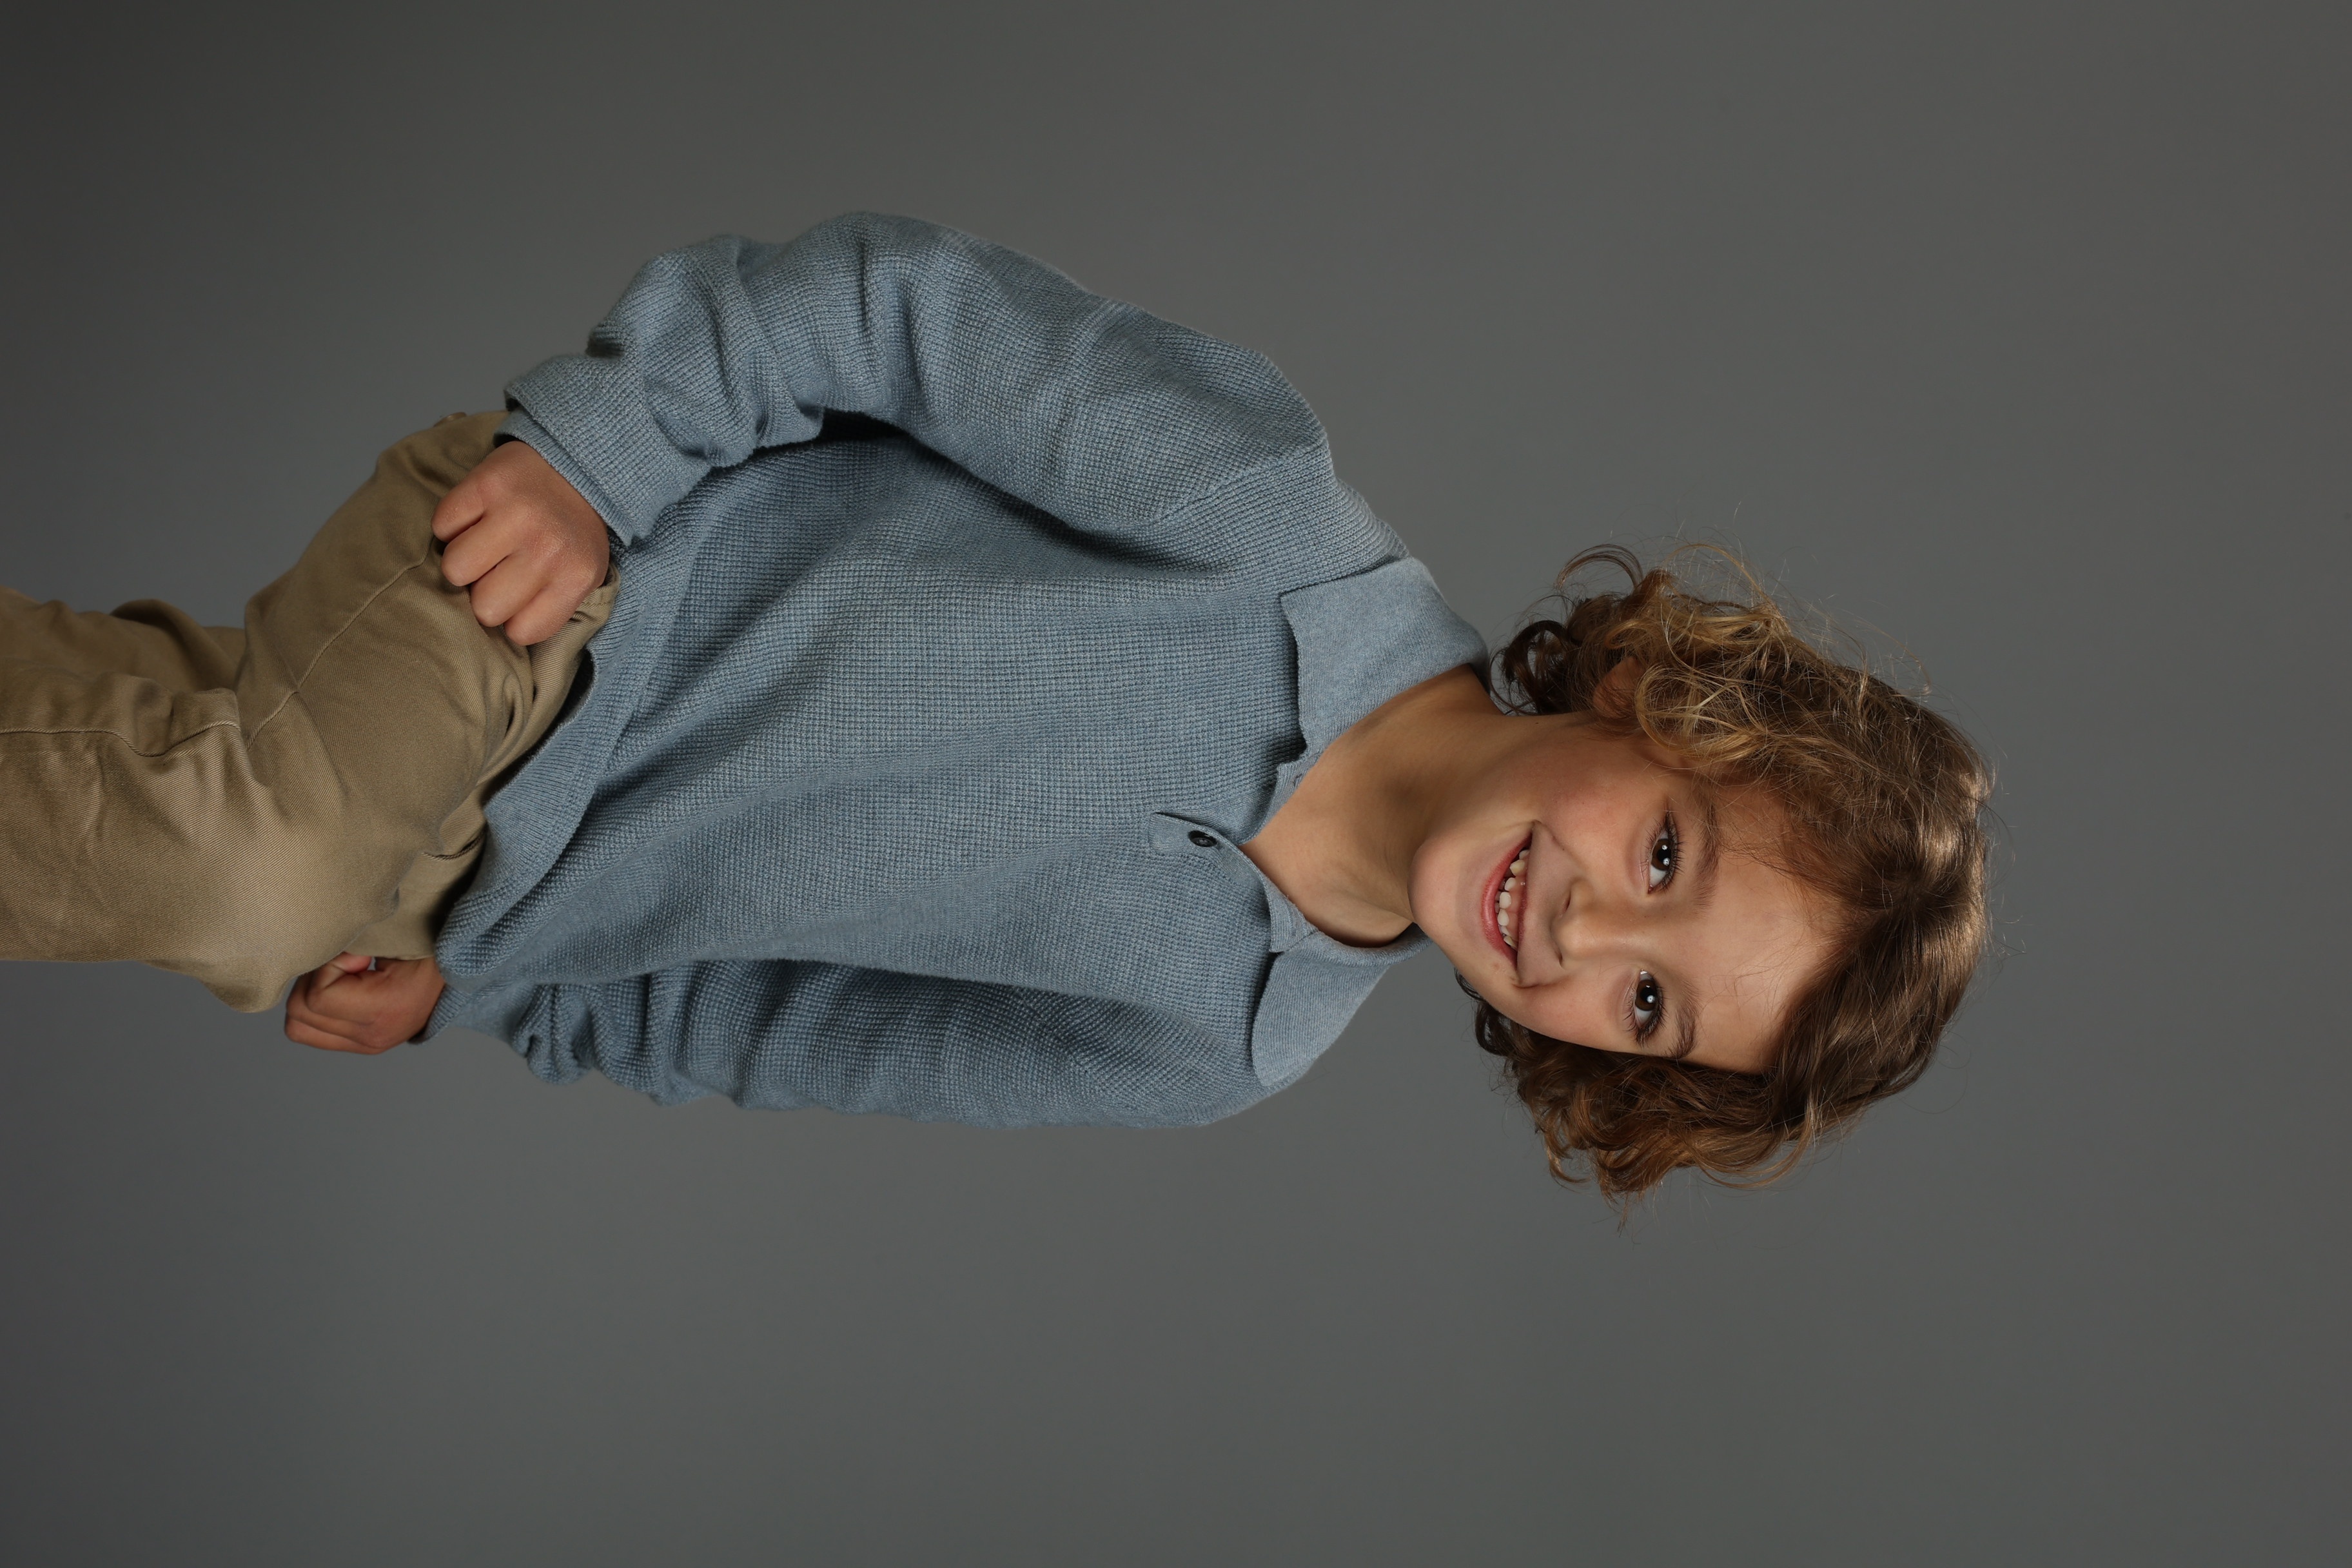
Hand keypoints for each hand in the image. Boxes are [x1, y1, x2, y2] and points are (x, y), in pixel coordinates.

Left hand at [284, 952, 447, 1054]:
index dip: (327, 968)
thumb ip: (354, 944)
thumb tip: (321, 949)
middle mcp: (372, 1036)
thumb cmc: (428, 948)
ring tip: (342, 979)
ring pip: (298, 1027)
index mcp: (383, 1012)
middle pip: (299, 1015)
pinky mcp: (361, 1045)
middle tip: (344, 965)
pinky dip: (316, 1010)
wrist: (459, 973)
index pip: (318, 998)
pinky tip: (341, 993)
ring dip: (311, 996)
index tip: (356, 955)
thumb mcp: (394, 939)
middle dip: (313, 981)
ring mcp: (366, 1045)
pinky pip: (312, 1032)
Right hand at [432, 441, 611, 646]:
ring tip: (484, 545)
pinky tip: (476, 518)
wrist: (576, 464)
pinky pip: (442, 526)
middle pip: (484, 607)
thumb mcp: (581, 574)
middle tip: (497, 570)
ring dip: (463, 560)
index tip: (516, 599)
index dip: (511, 618)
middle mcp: (547, 548)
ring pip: (455, 569)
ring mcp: (516, 514)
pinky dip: (452, 525)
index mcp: (574, 577)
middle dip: (483, 592)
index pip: (521, 632)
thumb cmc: (571, 529)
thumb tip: (504, 634)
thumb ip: (551, 606)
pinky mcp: (485, 484)